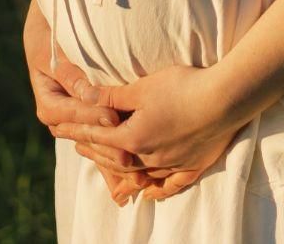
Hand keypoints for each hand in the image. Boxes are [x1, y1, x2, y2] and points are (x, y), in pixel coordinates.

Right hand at [25, 0, 156, 204]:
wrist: (55, 32)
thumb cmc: (54, 38)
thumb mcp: (56, 53)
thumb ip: (71, 75)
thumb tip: (89, 96)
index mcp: (49, 104)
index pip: (69, 115)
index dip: (91, 117)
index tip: (113, 117)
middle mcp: (62, 120)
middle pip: (83, 136)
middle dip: (107, 144)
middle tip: (129, 151)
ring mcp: (78, 122)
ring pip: (95, 141)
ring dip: (114, 152)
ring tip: (135, 161)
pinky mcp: (93, 120)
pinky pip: (104, 137)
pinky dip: (118, 147)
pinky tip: (135, 159)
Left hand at [55, 62, 244, 201]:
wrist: (225, 99)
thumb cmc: (182, 88)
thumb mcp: (141, 88)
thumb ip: (111, 97)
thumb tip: (84, 97)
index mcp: (132, 138)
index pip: (96, 135)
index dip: (76, 130)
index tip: (58, 129)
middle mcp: (148, 158)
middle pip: (115, 158)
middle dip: (93, 150)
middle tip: (77, 145)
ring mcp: (171, 165)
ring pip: (139, 175)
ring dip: (119, 172)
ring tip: (106, 167)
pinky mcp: (192, 166)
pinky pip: (169, 185)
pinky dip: (156, 190)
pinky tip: (148, 194)